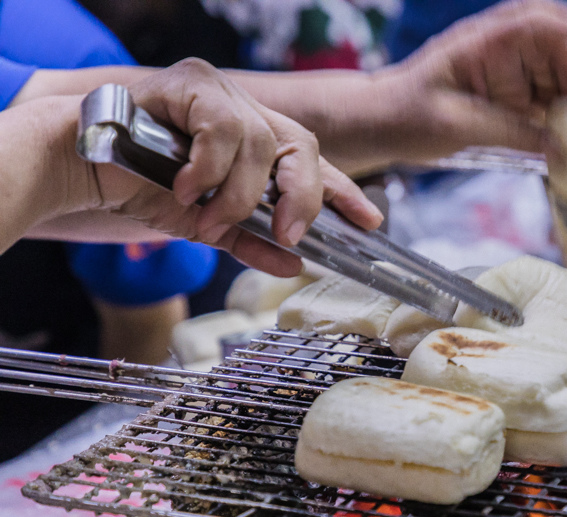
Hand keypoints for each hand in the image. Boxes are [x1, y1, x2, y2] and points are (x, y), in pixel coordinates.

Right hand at [94, 58, 382, 275]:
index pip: (311, 164)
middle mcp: (246, 116)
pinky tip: (187, 185)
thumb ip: (249, 242)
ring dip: (239, 194)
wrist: (79, 166)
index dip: (343, 191)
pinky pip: (224, 127)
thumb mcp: (205, 226)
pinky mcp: (192, 84)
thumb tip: (291, 265)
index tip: (370, 222)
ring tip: (207, 214)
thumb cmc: (140, 187)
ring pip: (263, 145)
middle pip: (303, 147)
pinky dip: (211, 166)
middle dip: (304, 196)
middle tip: (290, 233)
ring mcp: (222, 95)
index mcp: (253, 148)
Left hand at [377, 0, 566, 161]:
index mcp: (485, 43)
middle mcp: (502, 53)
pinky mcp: (509, 100)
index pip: (540, 24)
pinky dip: (563, 124)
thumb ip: (507, 131)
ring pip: (559, 83)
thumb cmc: (404, 115)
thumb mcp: (454, 125)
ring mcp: (508, 76)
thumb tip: (558, 147)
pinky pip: (546, 107)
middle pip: (560, 57)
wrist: (378, 126)